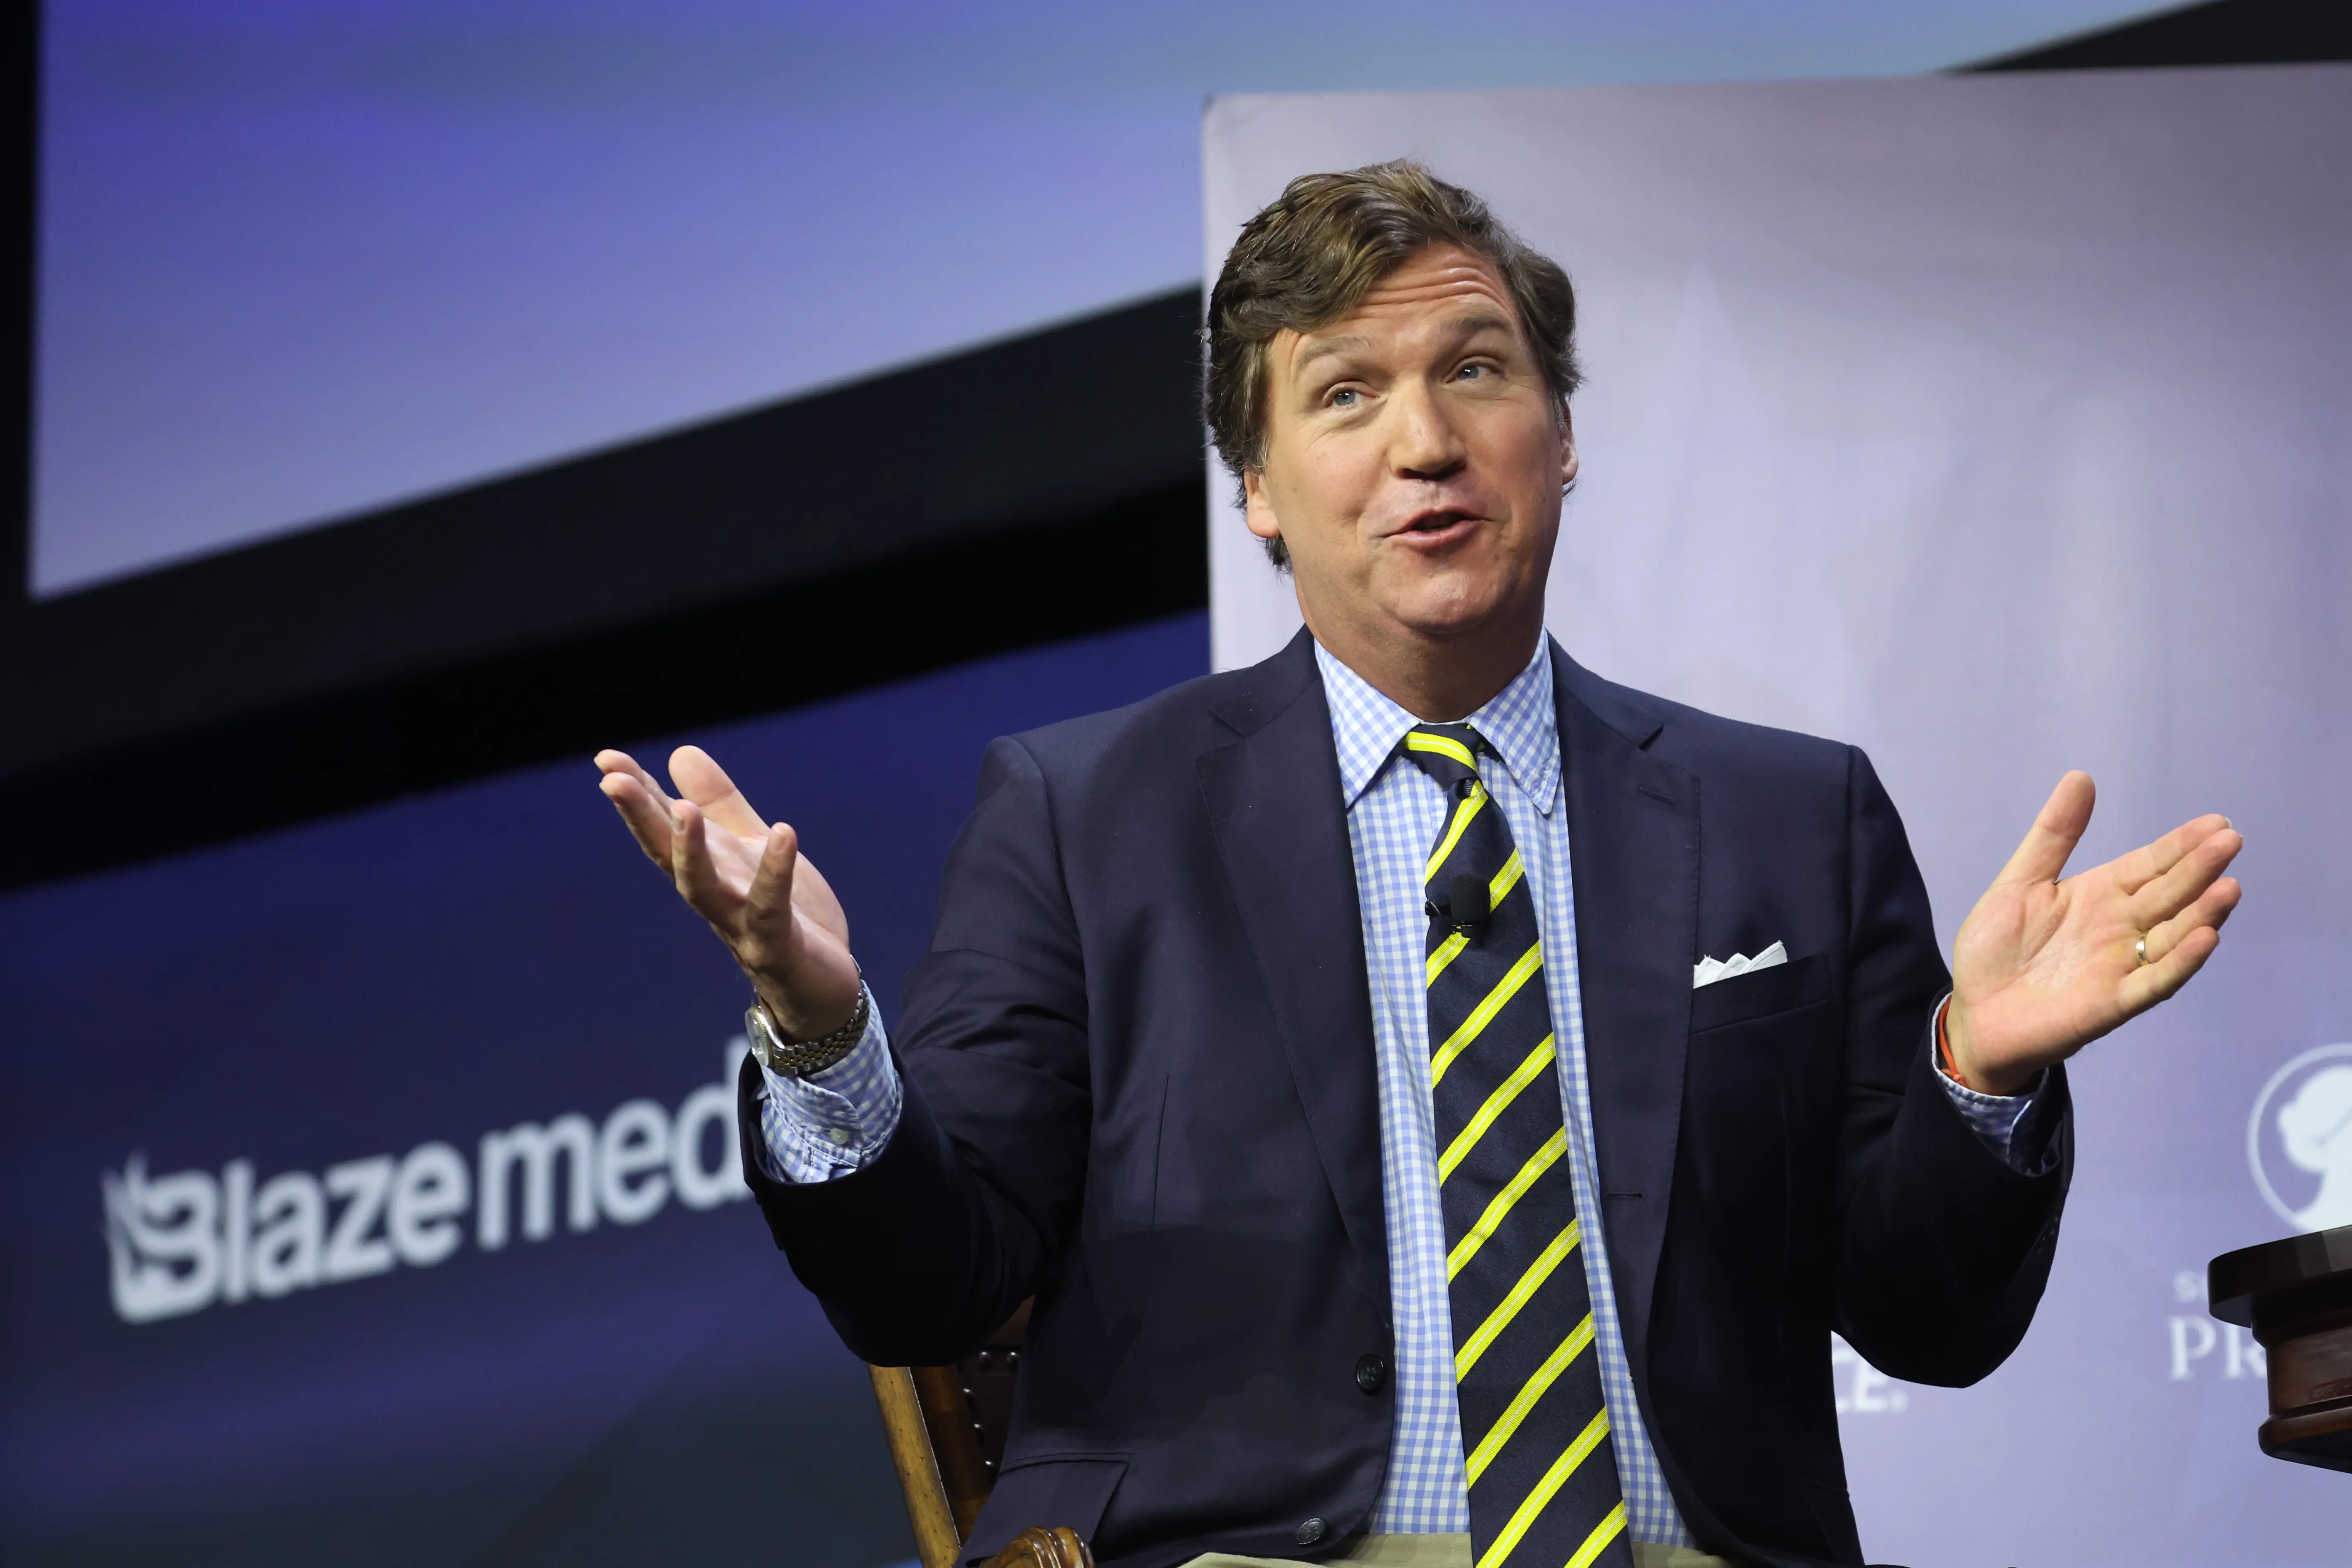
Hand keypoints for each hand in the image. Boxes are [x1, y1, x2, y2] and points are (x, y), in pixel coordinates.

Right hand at [595, 745, 861, 1040]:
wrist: (822, 985)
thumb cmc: (785, 915)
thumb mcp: (751, 848)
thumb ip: (720, 804)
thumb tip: (679, 752)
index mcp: (708, 868)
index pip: (662, 828)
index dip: (636, 794)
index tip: (606, 759)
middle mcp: (713, 896)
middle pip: (666, 856)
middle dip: (640, 818)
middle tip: (612, 780)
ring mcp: (739, 924)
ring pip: (702, 889)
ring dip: (689, 850)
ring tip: (682, 808)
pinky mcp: (776, 945)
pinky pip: (770, 908)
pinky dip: (774, 873)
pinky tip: (782, 832)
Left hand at [1945, 771, 2241, 1095]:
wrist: (1974, 1013)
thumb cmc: (1996, 950)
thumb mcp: (2020, 882)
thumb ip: (2053, 835)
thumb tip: (2081, 776)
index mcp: (2099, 895)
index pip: (2150, 865)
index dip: (2181, 845)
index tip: (2217, 822)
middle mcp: (2119, 928)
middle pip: (2169, 894)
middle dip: (2200, 869)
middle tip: (2231, 841)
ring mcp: (2120, 965)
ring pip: (2172, 936)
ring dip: (2202, 914)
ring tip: (2228, 887)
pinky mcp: (2112, 1002)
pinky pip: (2154, 981)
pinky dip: (2180, 962)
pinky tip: (2203, 938)